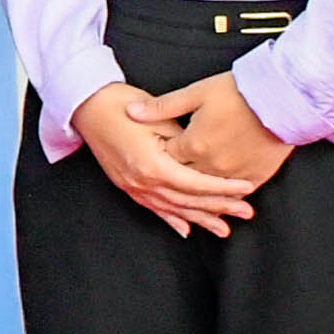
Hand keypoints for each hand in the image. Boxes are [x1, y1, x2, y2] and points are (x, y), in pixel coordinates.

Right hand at [69, 84, 256, 236]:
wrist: (87, 105)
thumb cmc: (122, 104)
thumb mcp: (159, 118)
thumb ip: (183, 143)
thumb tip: (206, 160)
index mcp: (153, 165)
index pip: (196, 183)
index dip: (224, 188)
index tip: (246, 189)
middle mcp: (142, 181)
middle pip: (188, 200)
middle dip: (219, 208)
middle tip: (245, 212)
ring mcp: (132, 186)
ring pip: (172, 209)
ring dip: (199, 219)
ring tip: (223, 229)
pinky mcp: (126, 185)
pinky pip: (153, 208)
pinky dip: (171, 219)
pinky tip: (186, 229)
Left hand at [152, 73, 292, 190]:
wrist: (283, 97)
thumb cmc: (240, 92)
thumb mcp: (196, 93)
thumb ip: (162, 107)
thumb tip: (132, 112)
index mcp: (193, 144)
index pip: (165, 158)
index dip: (156, 155)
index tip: (150, 155)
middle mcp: (211, 164)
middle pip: (183, 180)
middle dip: (172, 181)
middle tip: (161, 185)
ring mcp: (233, 174)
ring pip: (208, 191)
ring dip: (198, 197)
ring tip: (186, 200)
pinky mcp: (255, 176)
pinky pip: (235, 193)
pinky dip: (226, 196)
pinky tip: (222, 200)